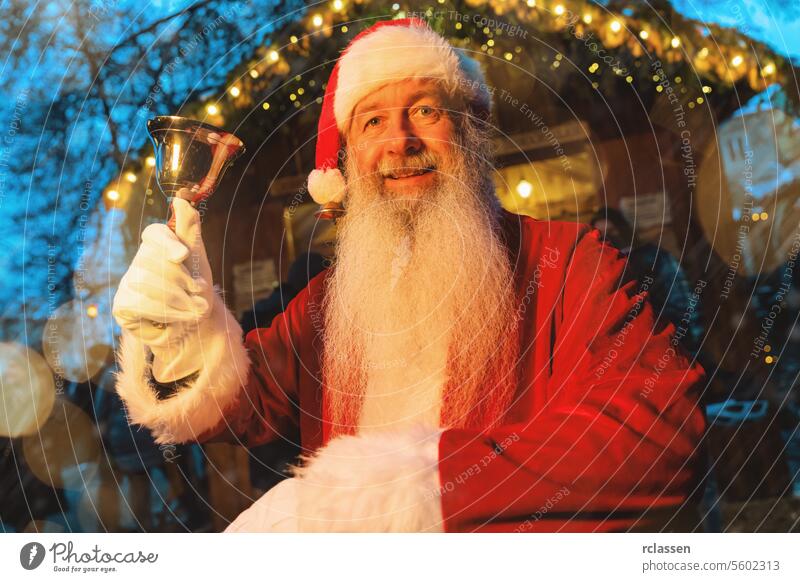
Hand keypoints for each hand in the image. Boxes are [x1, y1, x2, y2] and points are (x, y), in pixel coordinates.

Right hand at [113, 198, 215, 380]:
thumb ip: (190, 229)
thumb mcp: (198, 259)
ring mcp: (128, 283)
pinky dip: (165, 312)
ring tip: (192, 308)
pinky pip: (141, 303)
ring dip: (179, 299)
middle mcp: (140, 261)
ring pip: (150, 283)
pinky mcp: (122, 305)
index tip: (183, 255)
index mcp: (158, 247)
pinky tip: (172, 318)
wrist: (195, 328)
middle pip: (156, 260)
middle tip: (198, 292)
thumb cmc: (197, 291)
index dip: (167, 242)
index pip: (154, 235)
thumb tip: (182, 199)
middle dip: (183, 280)